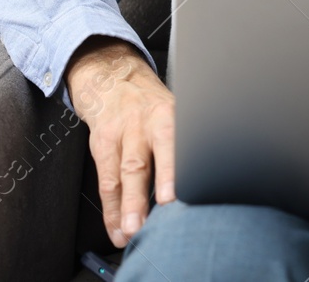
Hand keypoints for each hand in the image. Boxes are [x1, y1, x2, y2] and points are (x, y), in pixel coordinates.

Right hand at [66, 36, 176, 247]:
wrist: (113, 79)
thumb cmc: (152, 105)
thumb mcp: (175, 112)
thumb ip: (185, 144)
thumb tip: (206, 182)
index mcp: (170, 115)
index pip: (179, 142)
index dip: (183, 165)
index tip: (194, 189)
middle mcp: (146, 123)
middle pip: (151, 156)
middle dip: (157, 185)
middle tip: (163, 209)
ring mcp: (122, 134)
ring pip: (125, 172)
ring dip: (128, 204)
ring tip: (132, 230)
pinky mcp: (101, 144)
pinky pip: (106, 181)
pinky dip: (111, 210)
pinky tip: (117, 228)